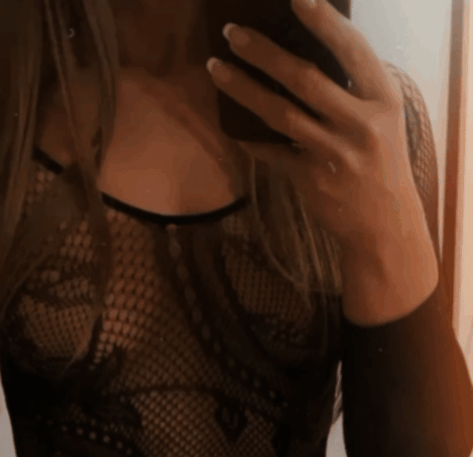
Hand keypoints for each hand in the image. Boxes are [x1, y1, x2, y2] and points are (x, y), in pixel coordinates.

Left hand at [207, 0, 438, 321]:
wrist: (384, 225)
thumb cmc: (379, 161)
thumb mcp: (382, 118)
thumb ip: (353, 87)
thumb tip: (302, 48)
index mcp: (382, 99)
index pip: (351, 50)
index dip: (323, 21)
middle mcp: (360, 124)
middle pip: (304, 78)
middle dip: (263, 52)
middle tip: (233, 32)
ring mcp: (334, 154)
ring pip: (280, 114)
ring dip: (243, 89)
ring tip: (216, 67)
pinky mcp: (312, 180)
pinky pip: (271, 151)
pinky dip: (249, 136)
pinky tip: (229, 121)